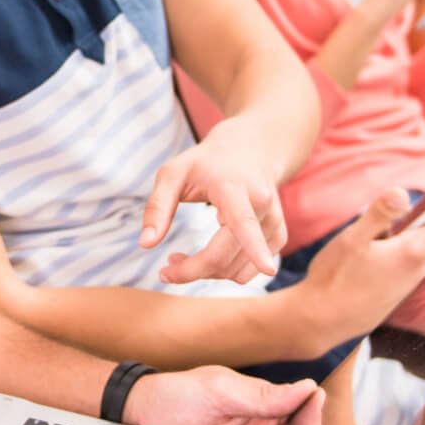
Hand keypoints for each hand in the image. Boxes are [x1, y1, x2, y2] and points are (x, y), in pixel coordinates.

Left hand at [145, 120, 286, 283]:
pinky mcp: (278, 237)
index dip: (255, 247)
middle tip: (166, 268)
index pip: (244, 222)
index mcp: (234, 188)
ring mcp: (274, 223)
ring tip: (182, 257)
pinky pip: (247, 271)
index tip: (266, 267)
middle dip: (192, 271)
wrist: (249, 151)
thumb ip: (157, 207)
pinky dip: (224, 272)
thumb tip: (146, 244)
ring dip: (207, 273)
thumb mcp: (172, 173)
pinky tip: (206, 256)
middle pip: (227, 257)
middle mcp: (261, 206)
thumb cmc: (205, 163)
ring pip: (238, 271)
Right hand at [293, 189, 424, 351]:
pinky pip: (413, 268)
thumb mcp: (353, 238)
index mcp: (412, 253)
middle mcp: (417, 271)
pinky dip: (408, 251)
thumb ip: (379, 213)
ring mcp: (408, 286)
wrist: (321, 321)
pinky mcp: (396, 296)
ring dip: (421, 235)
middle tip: (420, 202)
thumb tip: (402, 192)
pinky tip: (380, 251)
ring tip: (394, 225)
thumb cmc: (334, 278)